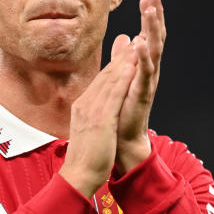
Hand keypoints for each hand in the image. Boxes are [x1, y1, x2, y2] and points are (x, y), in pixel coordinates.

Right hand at [58, 36, 137, 197]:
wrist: (78, 175)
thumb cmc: (86, 158)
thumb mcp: (88, 131)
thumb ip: (94, 117)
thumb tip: (98, 111)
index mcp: (83, 107)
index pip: (100, 81)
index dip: (114, 65)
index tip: (125, 52)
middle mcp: (85, 104)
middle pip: (105, 75)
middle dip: (120, 57)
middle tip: (133, 39)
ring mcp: (92, 111)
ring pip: (110, 80)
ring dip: (124, 61)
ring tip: (136, 45)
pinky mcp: (101, 119)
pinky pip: (114, 94)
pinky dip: (123, 79)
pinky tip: (132, 67)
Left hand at [115, 0, 165, 173]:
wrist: (123, 138)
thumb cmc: (123, 109)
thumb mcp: (122, 76)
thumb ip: (124, 56)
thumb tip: (125, 37)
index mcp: (144, 65)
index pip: (149, 35)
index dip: (151, 15)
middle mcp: (149, 71)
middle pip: (155, 37)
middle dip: (155, 16)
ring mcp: (147, 81)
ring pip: (153, 50)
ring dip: (152, 29)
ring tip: (150, 10)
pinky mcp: (142, 93)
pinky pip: (144, 72)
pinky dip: (143, 56)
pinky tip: (141, 42)